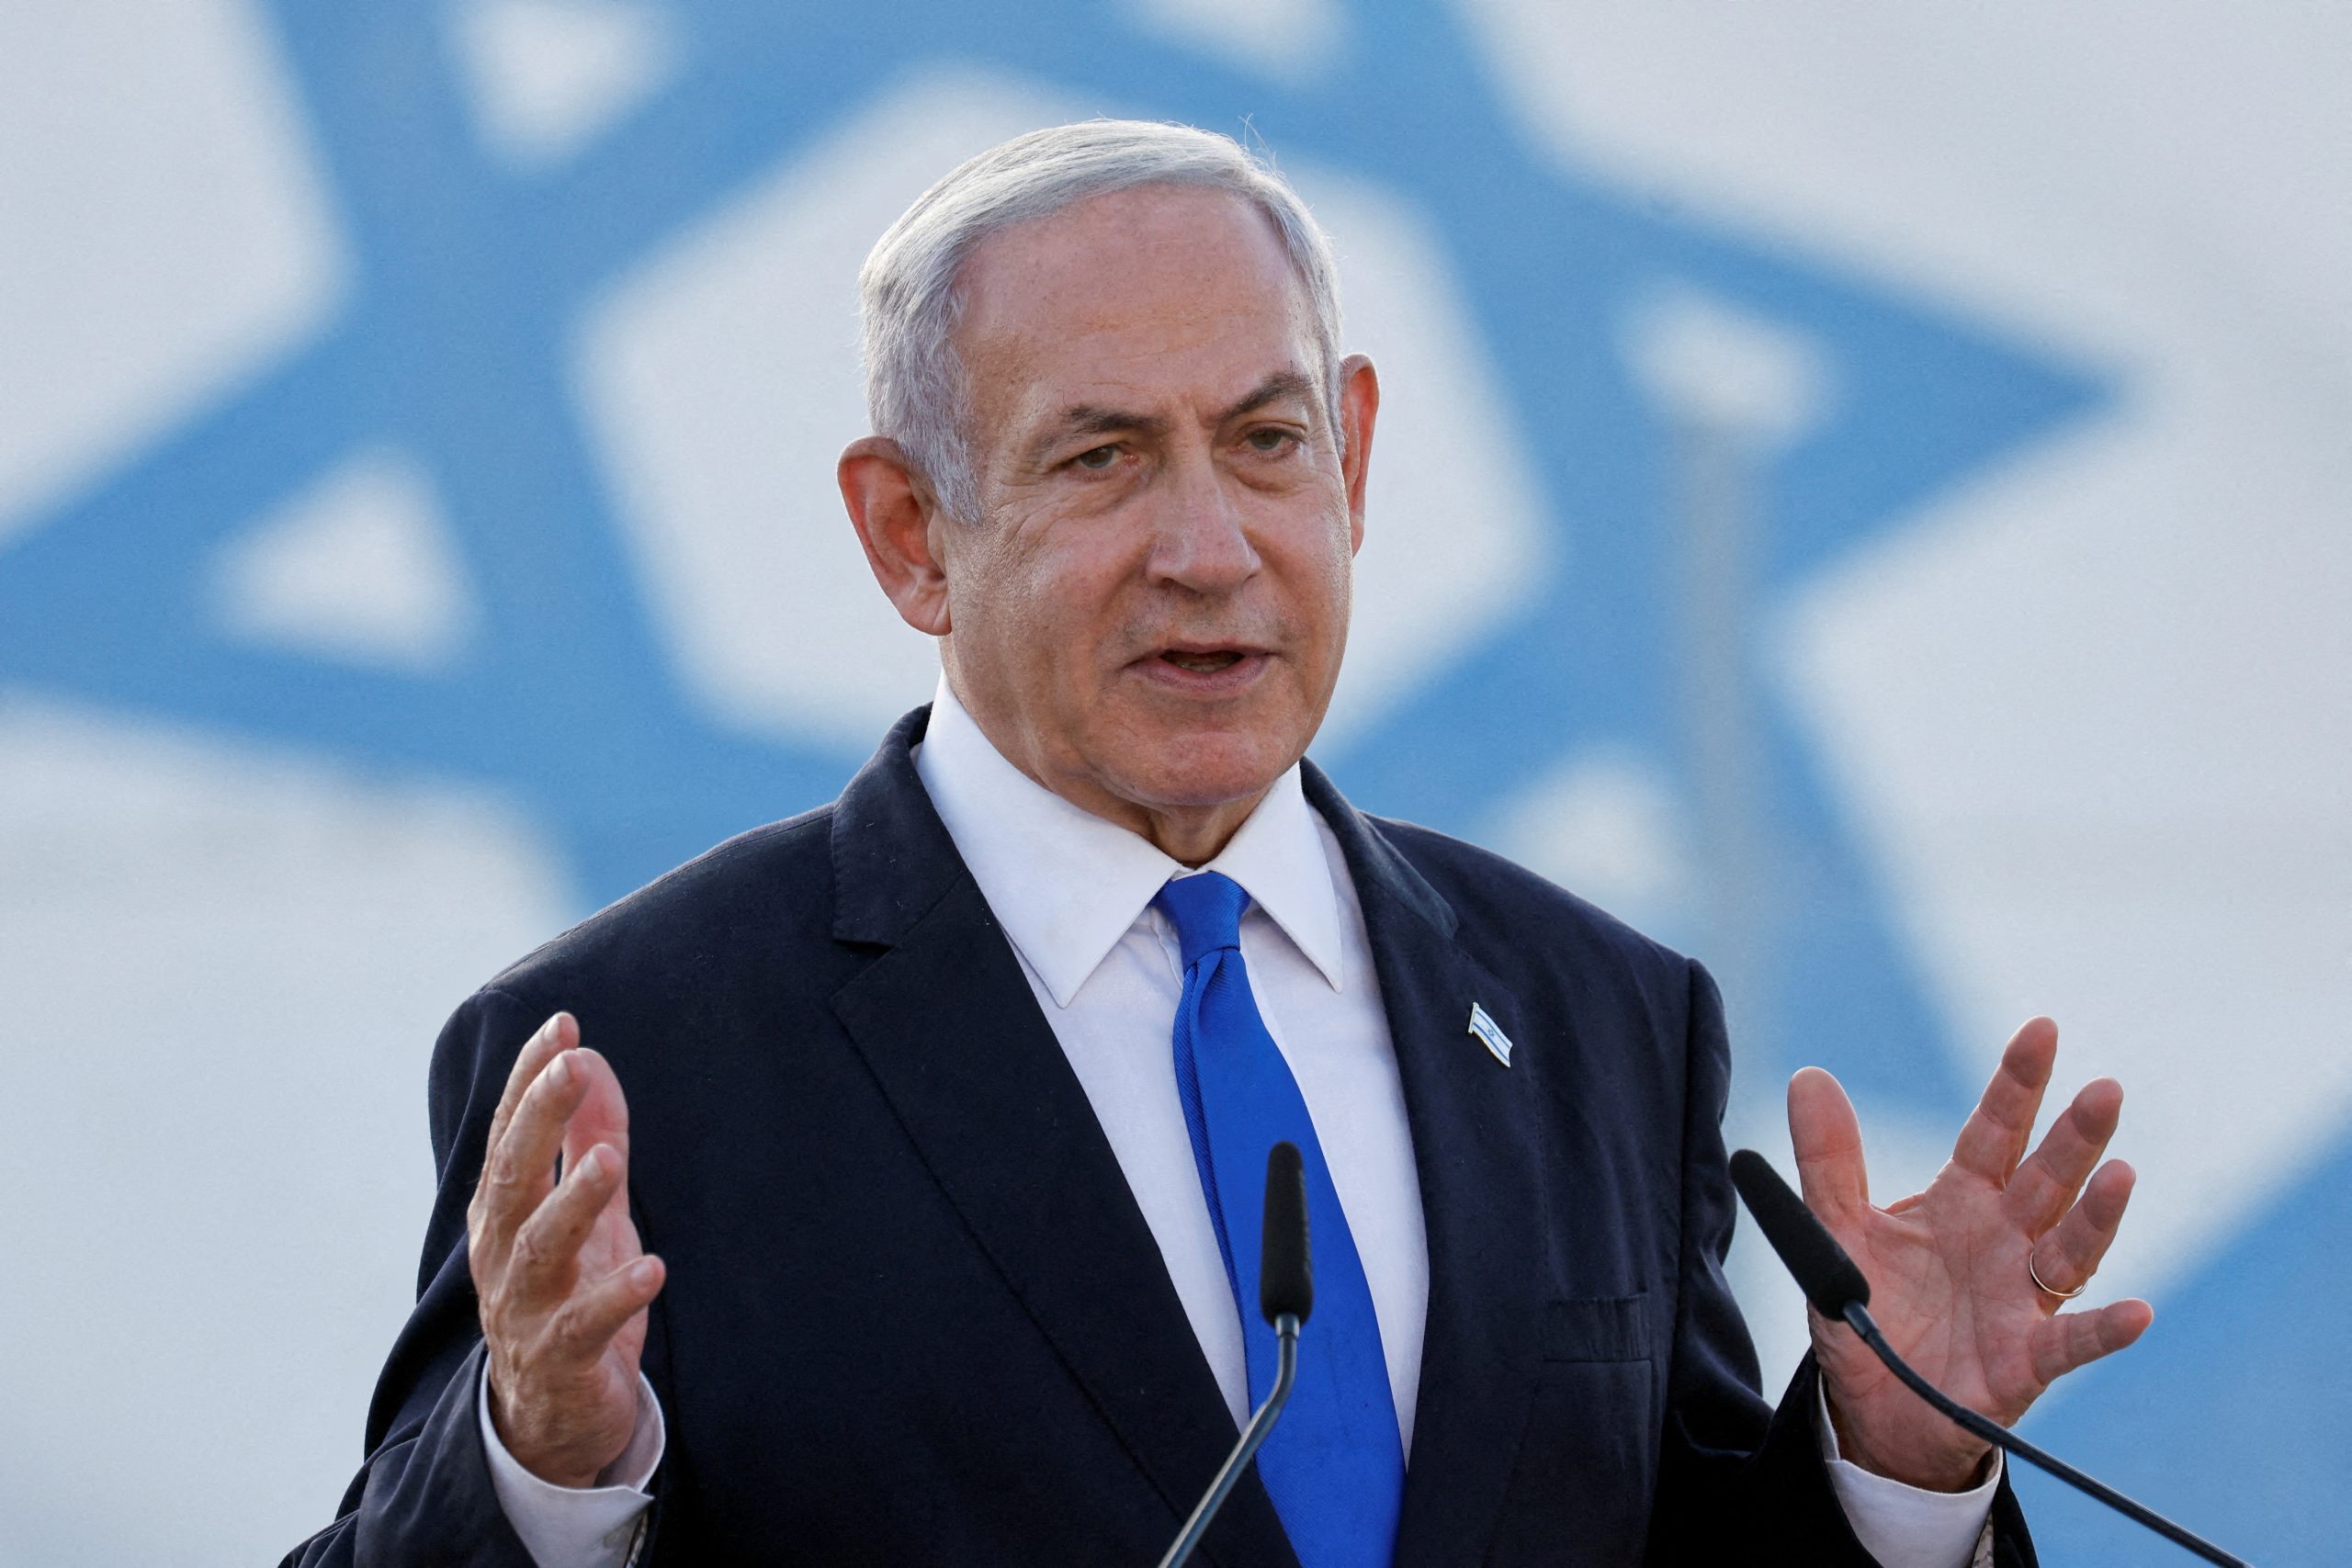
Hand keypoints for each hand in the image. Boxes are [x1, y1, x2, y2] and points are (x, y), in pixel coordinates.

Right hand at [467, 1012, 665, 1487]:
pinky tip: (651, 1268)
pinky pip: (582, 1326)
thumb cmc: (567, 1297)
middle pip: (512, 1179)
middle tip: (571, 1065)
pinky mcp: (560, 1358)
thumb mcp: (586, 1211)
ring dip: (572, 1202)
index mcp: (504, 1212)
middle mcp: (502, 1254)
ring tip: (608, 1161)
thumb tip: (591, 1058)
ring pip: (538, 1249)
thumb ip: (589, 1139)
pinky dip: (614, 1296)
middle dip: (539, 1120)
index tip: (562, 1024)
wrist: (549, 1418)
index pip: (509, 1134)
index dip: (530, 1079)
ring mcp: (524, 1309)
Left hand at [1792, 1017, 2152, 1490]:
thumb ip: (1827, 1160)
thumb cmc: (1870, 1311)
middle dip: (2074, 1138)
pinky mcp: (2026, 1360)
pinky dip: (2104, 1329)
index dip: (2016, 1084)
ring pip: (2070, 1249)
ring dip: (2097, 1215)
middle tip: (2103, 1091)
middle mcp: (2004, 1240)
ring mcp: (2021, 1298)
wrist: (1874, 1408)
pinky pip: (2072, 1342)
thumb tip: (1808, 1077)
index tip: (2043, 1030)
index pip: (1994, 1131)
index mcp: (1962, 1200)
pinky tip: (2135, 1312)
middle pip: (2045, 1179)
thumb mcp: (1834, 1231)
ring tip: (2120, 1175)